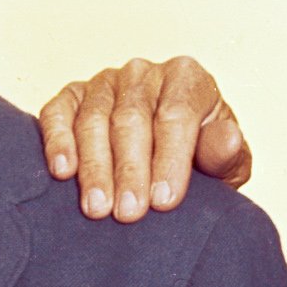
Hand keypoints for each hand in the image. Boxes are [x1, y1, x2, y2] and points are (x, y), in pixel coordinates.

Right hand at [36, 57, 252, 220]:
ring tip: (97, 208)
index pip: (177, 114)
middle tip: (129, 212)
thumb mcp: (223, 163)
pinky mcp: (72, 97)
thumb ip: (226, 154)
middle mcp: (144, 74)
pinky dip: (57, 141)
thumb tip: (228, 139)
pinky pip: (58, 113)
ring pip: (93, 119)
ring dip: (94, 166)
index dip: (170, 159)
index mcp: (187, 78)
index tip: (165, 201)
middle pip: (131, 118)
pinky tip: (63, 171)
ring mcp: (104, 83)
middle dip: (130, 169)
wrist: (165, 157)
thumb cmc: (196, 159)